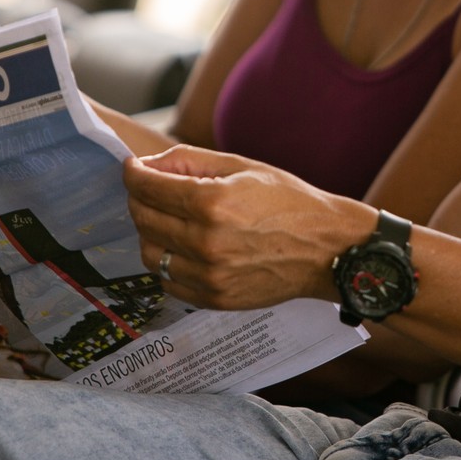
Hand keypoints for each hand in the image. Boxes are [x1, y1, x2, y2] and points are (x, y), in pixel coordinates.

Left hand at [123, 145, 374, 310]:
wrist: (327, 249)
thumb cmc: (289, 201)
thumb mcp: (242, 166)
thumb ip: (190, 161)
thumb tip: (149, 165)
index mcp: (212, 203)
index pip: (146, 187)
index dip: (133, 174)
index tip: (133, 169)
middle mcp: (205, 242)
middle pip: (142, 218)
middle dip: (140, 199)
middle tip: (153, 191)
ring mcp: (208, 275)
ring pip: (149, 253)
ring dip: (151, 233)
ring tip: (173, 221)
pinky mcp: (214, 298)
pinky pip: (168, 281)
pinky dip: (168, 262)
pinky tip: (186, 248)